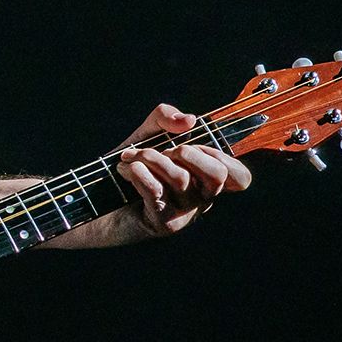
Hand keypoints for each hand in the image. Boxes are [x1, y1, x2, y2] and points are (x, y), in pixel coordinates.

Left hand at [111, 103, 252, 238]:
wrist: (102, 199)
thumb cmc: (133, 165)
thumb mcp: (148, 133)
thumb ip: (166, 117)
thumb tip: (189, 120)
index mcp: (206, 179)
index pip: (240, 177)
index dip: (220, 155)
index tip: (191, 144)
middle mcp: (202, 199)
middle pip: (217, 174)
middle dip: (187, 152)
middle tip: (164, 150)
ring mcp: (185, 214)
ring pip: (180, 178)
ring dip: (150, 158)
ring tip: (130, 157)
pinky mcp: (164, 223)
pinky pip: (156, 191)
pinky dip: (138, 172)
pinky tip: (125, 169)